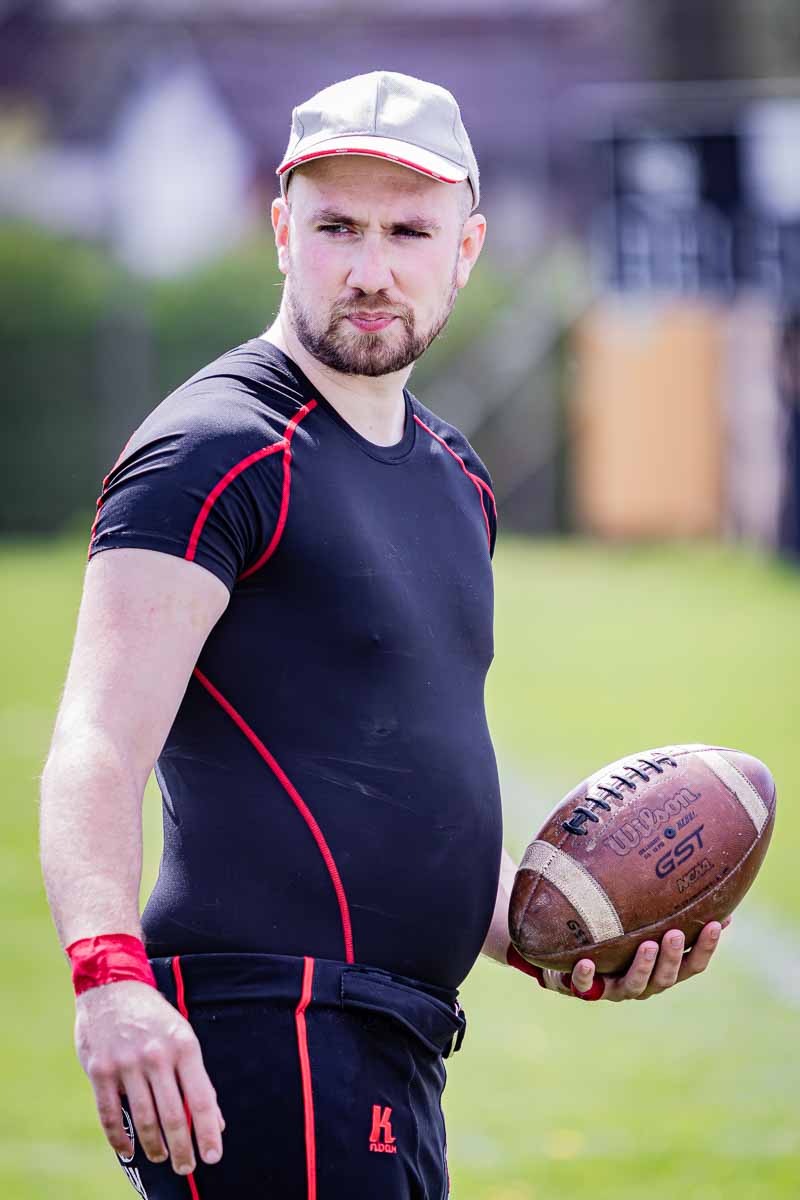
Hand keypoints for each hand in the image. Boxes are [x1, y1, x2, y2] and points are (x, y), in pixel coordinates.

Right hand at [75, 981, 223, 1173]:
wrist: (112, 986)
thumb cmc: (154, 1017)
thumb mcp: (183, 1037)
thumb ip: (197, 1080)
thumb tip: (216, 1121)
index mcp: (184, 1046)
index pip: (200, 1099)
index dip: (207, 1132)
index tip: (213, 1157)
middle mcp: (156, 1055)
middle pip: (172, 1115)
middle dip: (182, 1148)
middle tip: (187, 1168)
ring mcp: (126, 1063)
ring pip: (143, 1119)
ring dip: (154, 1146)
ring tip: (162, 1158)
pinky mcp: (100, 1070)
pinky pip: (110, 1115)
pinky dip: (120, 1139)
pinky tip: (129, 1152)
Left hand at [569, 918, 730, 1001]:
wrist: (572, 963)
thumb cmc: (619, 940)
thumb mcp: (644, 924)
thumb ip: (668, 910)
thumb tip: (697, 880)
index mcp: (662, 970)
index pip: (693, 965)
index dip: (706, 948)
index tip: (716, 924)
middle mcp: (644, 984)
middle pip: (666, 978)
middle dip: (673, 957)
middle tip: (675, 934)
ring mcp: (616, 989)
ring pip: (635, 985)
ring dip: (642, 966)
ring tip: (647, 945)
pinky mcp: (585, 990)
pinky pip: (584, 986)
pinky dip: (586, 976)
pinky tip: (586, 962)